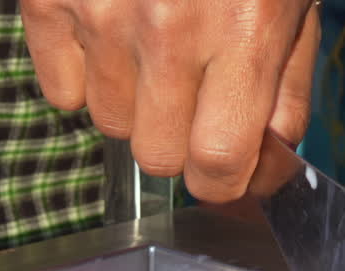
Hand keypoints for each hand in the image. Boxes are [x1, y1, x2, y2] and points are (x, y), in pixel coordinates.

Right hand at [20, 0, 320, 203]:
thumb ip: (285, 83)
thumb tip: (266, 161)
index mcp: (244, 29)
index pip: (217, 163)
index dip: (224, 179)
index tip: (226, 167)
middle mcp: (168, 29)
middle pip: (158, 155)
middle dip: (181, 137)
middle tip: (194, 90)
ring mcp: (100, 13)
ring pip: (107, 124)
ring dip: (135, 101)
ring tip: (153, 42)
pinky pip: (60, 91)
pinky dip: (86, 75)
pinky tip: (112, 31)